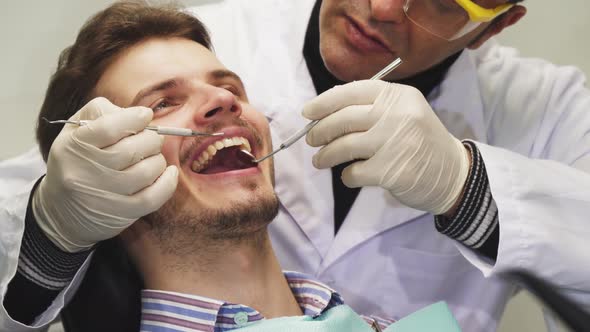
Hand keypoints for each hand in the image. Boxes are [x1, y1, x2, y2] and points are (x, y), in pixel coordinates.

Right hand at [33, 97, 177, 251]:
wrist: (60, 212)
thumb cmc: (76, 162)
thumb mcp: (75, 131)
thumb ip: (102, 113)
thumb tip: (138, 115)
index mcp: (73, 147)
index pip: (108, 127)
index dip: (134, 118)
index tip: (145, 115)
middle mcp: (85, 172)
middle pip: (132, 149)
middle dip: (150, 139)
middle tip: (151, 139)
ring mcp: (103, 196)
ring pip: (146, 171)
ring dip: (158, 160)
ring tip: (153, 156)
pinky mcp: (120, 214)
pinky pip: (153, 197)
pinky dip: (168, 182)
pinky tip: (169, 173)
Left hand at [303, 80, 469, 214]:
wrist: (453, 174)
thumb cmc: (419, 141)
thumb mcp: (404, 112)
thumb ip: (371, 107)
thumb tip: (324, 111)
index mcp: (398, 96)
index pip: (352, 91)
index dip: (325, 102)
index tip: (307, 112)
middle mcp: (397, 115)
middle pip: (343, 119)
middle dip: (320, 131)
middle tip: (311, 140)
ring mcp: (394, 143)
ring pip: (343, 146)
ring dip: (325, 155)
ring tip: (320, 160)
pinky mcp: (391, 171)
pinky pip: (353, 172)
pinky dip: (347, 175)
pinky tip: (351, 175)